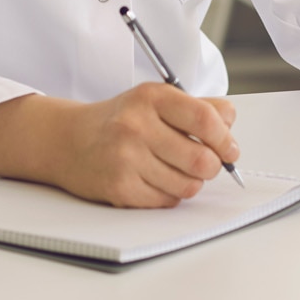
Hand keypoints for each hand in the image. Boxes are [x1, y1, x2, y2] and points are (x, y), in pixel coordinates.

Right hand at [0, 83, 239, 207]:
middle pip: (202, 159)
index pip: (206, 120)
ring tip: (176, 171)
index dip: (226, 139)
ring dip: (190, 182)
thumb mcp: (154, 99)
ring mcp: (127, 158)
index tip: (230, 150)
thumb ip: (197, 106)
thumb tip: (230, 121)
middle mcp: (138, 125)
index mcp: (152, 97)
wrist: (68, 140)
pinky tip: (156, 180)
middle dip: (211, 166)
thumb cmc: (119, 120)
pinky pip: (166, 201)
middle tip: (206, 164)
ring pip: (188, 185)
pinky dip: (169, 195)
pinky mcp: (120, 187)